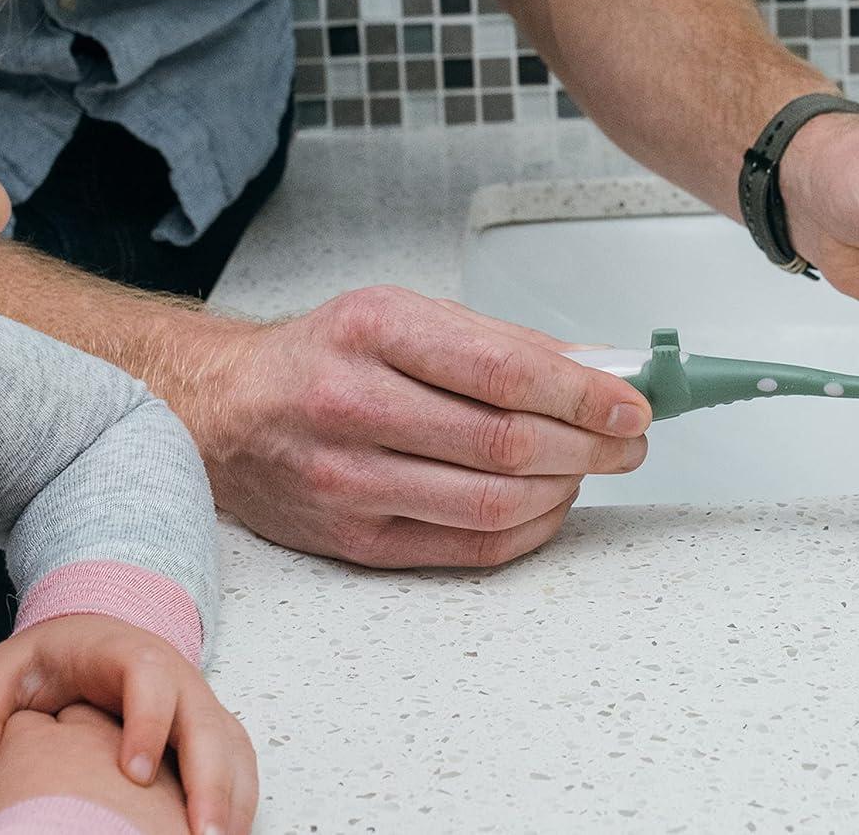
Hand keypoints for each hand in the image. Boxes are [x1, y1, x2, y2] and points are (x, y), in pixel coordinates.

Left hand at [0, 615, 256, 834]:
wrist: (90, 644)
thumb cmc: (48, 664)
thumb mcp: (1, 671)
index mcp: (126, 653)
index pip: (150, 676)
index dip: (149, 721)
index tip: (134, 775)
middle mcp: (175, 678)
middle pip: (206, 719)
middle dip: (209, 777)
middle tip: (200, 834)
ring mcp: (198, 706)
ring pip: (231, 746)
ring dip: (231, 798)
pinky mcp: (209, 733)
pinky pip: (238, 765)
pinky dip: (239, 802)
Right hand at [184, 285, 651, 567]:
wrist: (226, 413)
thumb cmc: (322, 356)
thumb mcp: (403, 313)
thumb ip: (501, 341)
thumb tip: (595, 369)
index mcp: (374, 330)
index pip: (503, 371)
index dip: (583, 394)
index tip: (632, 403)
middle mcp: (354, 404)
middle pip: (505, 443)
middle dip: (590, 445)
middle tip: (629, 439)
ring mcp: (349, 480)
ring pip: (492, 503)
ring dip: (566, 489)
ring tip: (592, 467)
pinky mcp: (354, 539)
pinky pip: (467, 546)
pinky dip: (528, 528)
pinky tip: (549, 503)